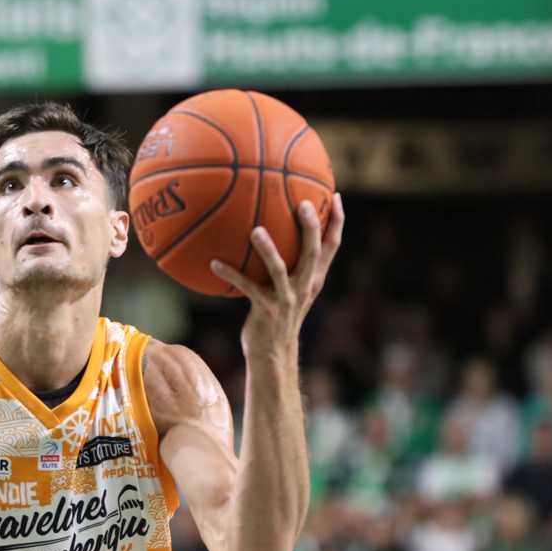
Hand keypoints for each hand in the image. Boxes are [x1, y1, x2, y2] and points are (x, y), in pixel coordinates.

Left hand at [210, 194, 344, 356]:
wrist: (272, 354)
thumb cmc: (276, 315)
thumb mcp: (290, 290)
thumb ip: (289, 265)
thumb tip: (272, 231)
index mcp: (314, 279)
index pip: (331, 247)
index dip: (337, 222)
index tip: (336, 196)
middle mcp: (305, 287)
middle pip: (313, 253)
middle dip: (311, 228)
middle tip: (303, 204)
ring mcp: (287, 299)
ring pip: (280, 270)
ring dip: (268, 250)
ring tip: (256, 230)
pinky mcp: (267, 310)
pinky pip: (247, 288)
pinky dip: (231, 274)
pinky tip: (214, 262)